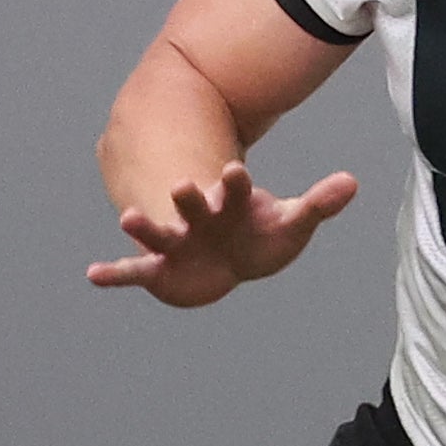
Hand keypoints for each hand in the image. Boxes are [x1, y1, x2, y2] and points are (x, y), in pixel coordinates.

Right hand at [87, 162, 357, 307]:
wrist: (231, 260)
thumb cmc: (259, 237)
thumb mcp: (291, 224)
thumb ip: (317, 204)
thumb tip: (352, 182)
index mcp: (230, 206)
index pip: (234, 191)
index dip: (235, 183)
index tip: (237, 170)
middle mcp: (198, 220)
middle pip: (192, 209)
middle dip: (187, 199)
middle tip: (182, 187)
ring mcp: (177, 244)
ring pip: (159, 235)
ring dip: (144, 228)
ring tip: (128, 220)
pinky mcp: (160, 270)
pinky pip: (136, 272)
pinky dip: (115, 274)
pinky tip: (93, 275)